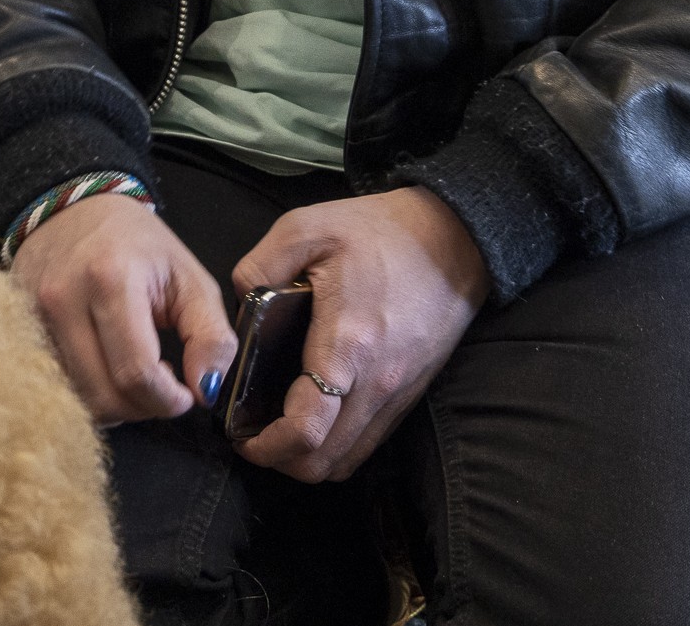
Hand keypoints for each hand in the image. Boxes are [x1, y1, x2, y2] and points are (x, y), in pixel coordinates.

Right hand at [10, 194, 239, 424]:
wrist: (72, 209)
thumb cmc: (137, 243)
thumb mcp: (191, 279)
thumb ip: (211, 336)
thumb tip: (206, 391)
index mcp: (109, 280)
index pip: (137, 372)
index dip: (169, 400)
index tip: (186, 394)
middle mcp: (61, 300)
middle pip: (103, 395)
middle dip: (144, 407)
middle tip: (163, 387)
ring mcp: (32, 316)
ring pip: (77, 397)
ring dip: (115, 402)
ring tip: (134, 373)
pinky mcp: (18, 329)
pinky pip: (57, 383)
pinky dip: (88, 390)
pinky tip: (105, 368)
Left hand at [231, 187, 488, 482]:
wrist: (452, 239)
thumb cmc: (378, 232)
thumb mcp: (305, 228)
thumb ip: (259, 266)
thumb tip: (237, 304)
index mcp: (347, 343)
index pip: (308, 426)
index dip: (267, 446)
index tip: (238, 436)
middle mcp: (378, 381)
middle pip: (325, 460)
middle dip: (281, 459)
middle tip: (249, 434)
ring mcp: (399, 393)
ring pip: (349, 459)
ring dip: (308, 458)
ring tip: (275, 430)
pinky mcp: (410, 393)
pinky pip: (369, 441)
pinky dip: (337, 445)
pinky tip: (313, 418)